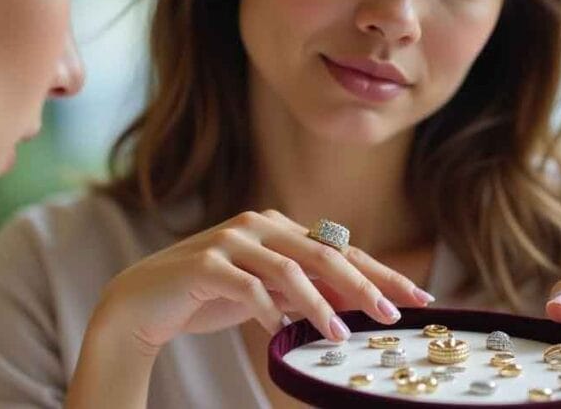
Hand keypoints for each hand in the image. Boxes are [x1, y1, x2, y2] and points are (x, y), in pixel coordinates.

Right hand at [92, 209, 433, 356]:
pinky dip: (268, 310)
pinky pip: (248, 286)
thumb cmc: (207, 298)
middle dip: (364, 285)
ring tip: (339, 334)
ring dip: (318, 304)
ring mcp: (230, 241)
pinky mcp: (205, 263)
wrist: (143, 303)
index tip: (417, 296)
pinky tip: (279, 331)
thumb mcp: (266, 295)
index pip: (338, 249)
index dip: (380, 272)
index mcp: (275, 228)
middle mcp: (256, 226)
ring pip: (290, 269)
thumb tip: (356, 303)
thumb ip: (304, 292)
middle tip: (394, 314)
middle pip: (323, 253)